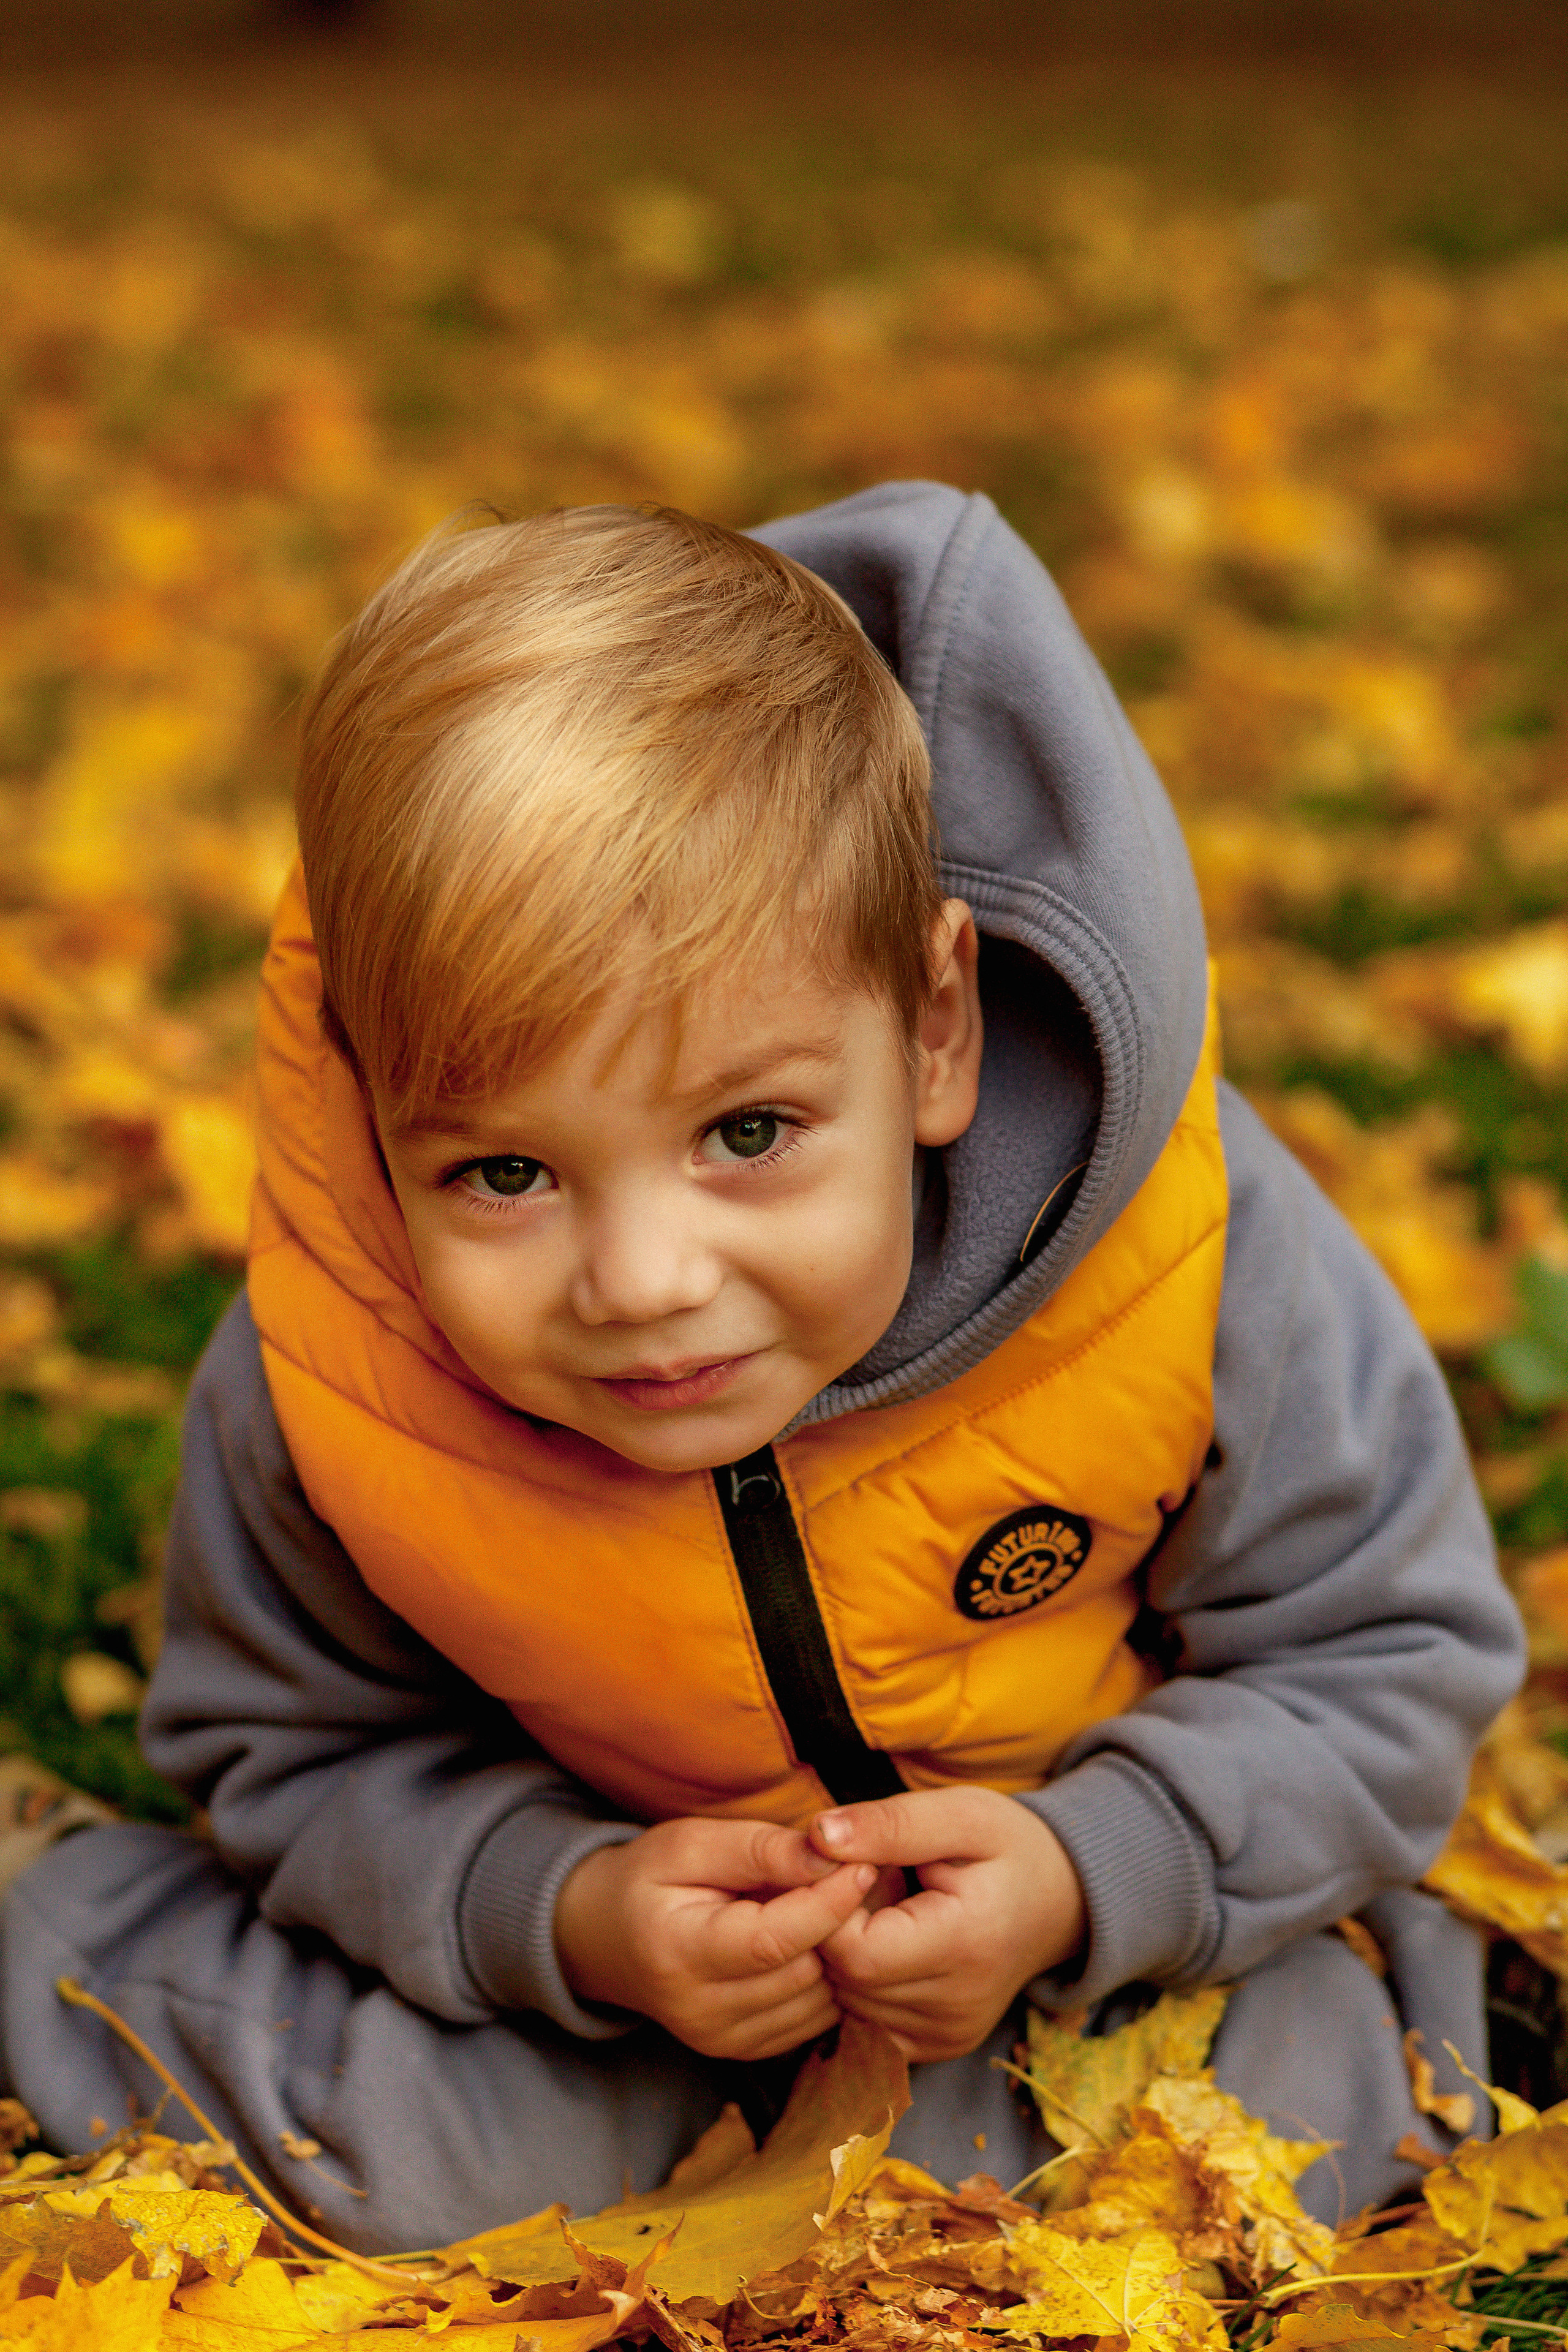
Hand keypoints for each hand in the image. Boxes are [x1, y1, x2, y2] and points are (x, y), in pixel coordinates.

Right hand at [554, 1816, 875, 2060]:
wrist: (604, 1939)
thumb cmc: (648, 1879)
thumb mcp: (691, 1844)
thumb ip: (760, 1849)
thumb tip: (829, 1857)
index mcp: (680, 1954)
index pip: (774, 1941)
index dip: (828, 1904)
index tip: (864, 1865)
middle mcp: (702, 2013)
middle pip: (803, 1973)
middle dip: (840, 1925)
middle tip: (853, 1878)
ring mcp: (723, 2042)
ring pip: (818, 2002)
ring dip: (840, 1956)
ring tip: (834, 1907)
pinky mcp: (743, 2052)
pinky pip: (813, 2020)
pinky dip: (826, 1981)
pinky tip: (817, 1943)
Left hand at [809, 1787, 1085, 2063]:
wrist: (1064, 1901)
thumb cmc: (1009, 1847)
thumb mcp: (960, 1814)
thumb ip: (889, 1824)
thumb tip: (818, 1834)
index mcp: (964, 1947)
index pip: (853, 1952)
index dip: (830, 1907)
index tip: (851, 1864)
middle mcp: (955, 2009)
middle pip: (844, 1981)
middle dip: (834, 1927)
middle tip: (869, 1879)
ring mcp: (947, 2036)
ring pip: (848, 2003)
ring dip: (846, 1954)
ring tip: (885, 1908)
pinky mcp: (938, 2047)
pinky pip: (866, 2021)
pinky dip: (862, 1983)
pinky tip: (891, 1943)